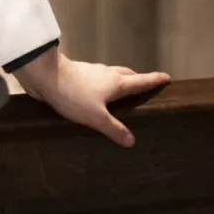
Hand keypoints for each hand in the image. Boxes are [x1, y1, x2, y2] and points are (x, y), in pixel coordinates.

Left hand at [12, 49, 169, 147]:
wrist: (46, 75)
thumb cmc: (74, 95)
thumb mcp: (96, 117)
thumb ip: (113, 128)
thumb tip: (131, 141)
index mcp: (116, 83)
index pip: (141, 81)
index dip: (154, 80)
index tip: (167, 78)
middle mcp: (107, 75)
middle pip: (127, 75)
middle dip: (137, 80)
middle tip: (144, 86)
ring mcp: (91, 73)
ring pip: (111, 76)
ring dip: (119, 81)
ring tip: (121, 92)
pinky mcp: (78, 75)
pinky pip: (97, 80)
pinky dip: (102, 85)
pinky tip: (96, 95)